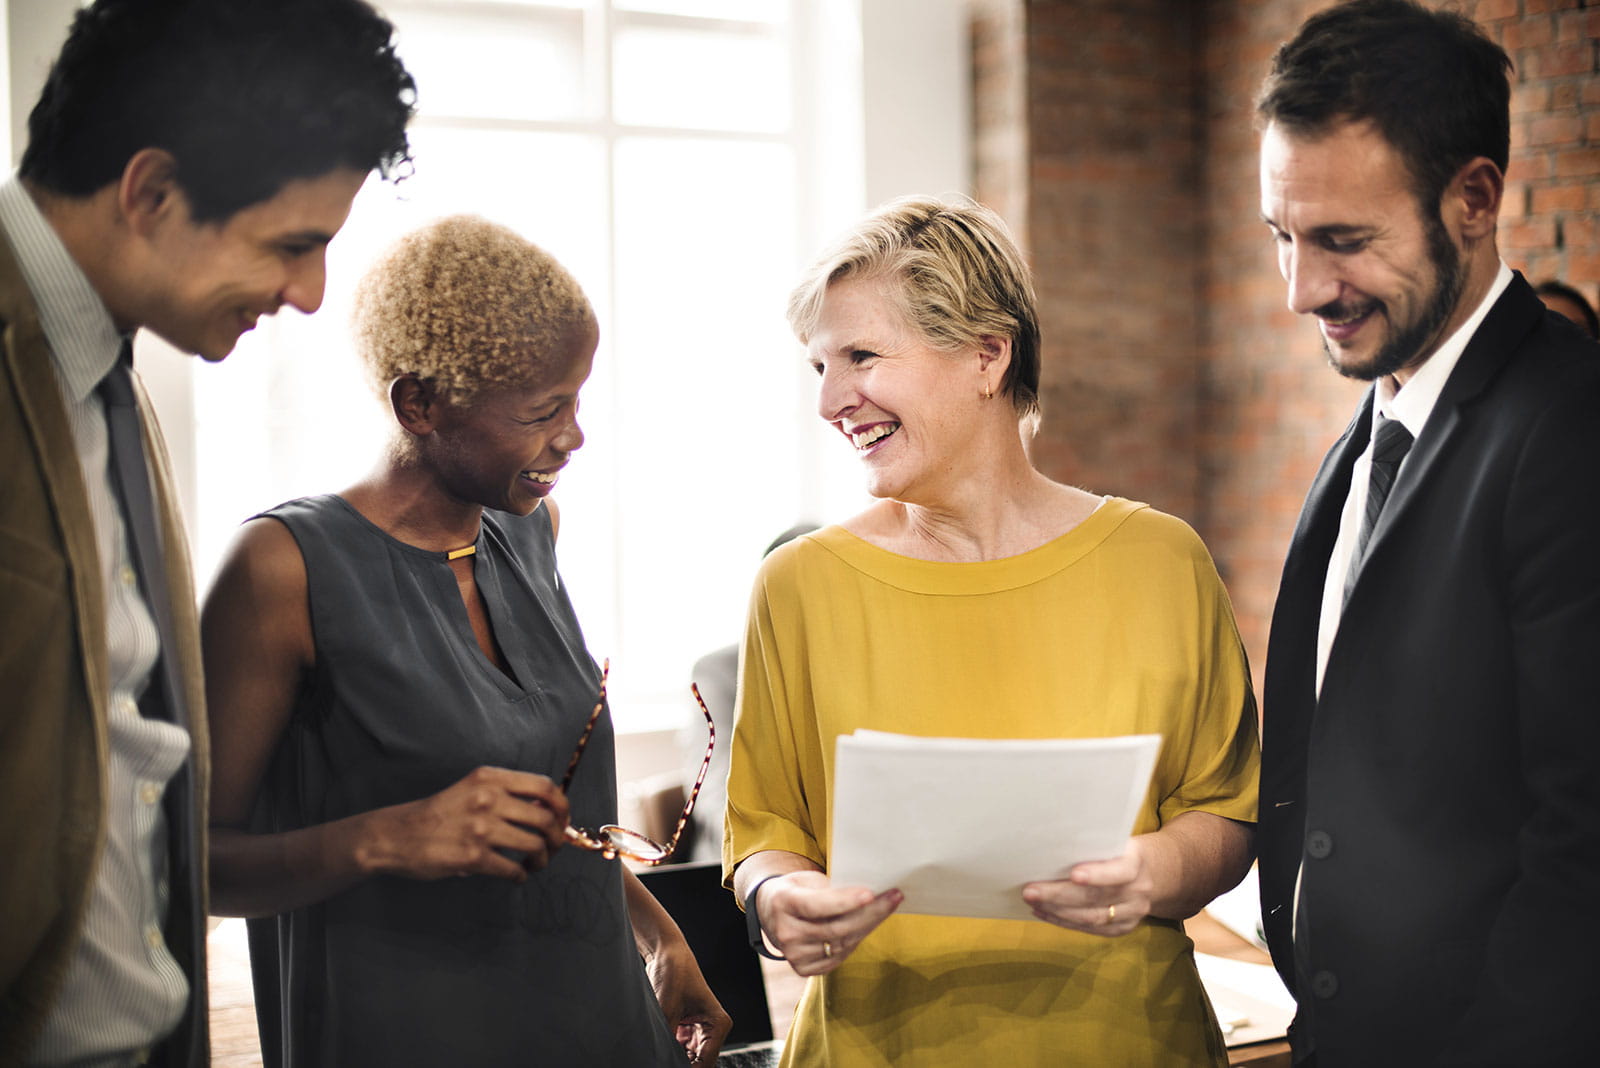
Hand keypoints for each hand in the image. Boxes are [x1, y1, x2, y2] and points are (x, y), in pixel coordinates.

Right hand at [362, 766, 569, 881]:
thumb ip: (506, 796)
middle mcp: (488, 798)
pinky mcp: (471, 856)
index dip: (562, 806)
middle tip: (552, 849)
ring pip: (534, 845)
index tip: (563, 820)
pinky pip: (512, 869)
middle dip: (557, 838)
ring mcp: (480, 828)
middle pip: (545, 818)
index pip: (544, 786)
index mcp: (490, 778)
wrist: (396, 834)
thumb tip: (548, 810)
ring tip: (535, 864)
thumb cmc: (439, 814)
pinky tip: (516, 876)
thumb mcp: (472, 790)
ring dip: (542, 859)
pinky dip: (520, 876)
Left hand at [643, 935, 731, 1065]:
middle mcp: (712, 1028)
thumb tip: (661, 1058)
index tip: (668, 1065)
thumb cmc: (674, 973)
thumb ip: (667, 1039)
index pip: (705, 1063)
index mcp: (718, 1024)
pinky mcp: (686, 1027)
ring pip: (688, 1057)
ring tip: (660, 1050)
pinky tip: (659, 1046)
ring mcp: (699, 1029)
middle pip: (698, 1062)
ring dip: (674, 1056)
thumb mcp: (667, 1011)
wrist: (666, 953)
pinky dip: (670, 1049)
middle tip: (662, 1059)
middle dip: (680, 1062)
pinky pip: (680, 1048)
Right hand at [756, 871, 902, 975]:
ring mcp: (794, 954)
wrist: (770, 913)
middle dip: (870, 913)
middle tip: (893, 897)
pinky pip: (839, 956)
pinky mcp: (803, 968)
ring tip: (887, 907)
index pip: (817, 905)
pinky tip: (869, 925)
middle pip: (836, 928)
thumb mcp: (806, 880)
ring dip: (869, 926)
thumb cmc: (796, 890)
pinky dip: (857, 940)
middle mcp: (785, 932)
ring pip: (842, 943)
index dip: (845, 901)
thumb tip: (869, 893)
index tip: (871, 893)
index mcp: (783, 903)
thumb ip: (831, 888)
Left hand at [1022, 837, 1152, 937]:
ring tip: (1033, 901)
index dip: (1098, 874)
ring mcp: (1132, 913)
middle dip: (1060, 895)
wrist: (1154, 872)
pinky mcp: (1123, 928)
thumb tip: (1049, 846)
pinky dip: (1064, 922)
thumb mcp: (1116, 841)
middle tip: (1030, 891)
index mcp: (1137, 863)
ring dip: (1057, 911)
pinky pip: (1091, 929)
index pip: (1120, 871)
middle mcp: (1138, 891)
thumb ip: (1093, 846)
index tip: (1073, 874)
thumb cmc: (1120, 850)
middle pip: (1097, 897)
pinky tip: (1044, 912)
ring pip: (1091, 917)